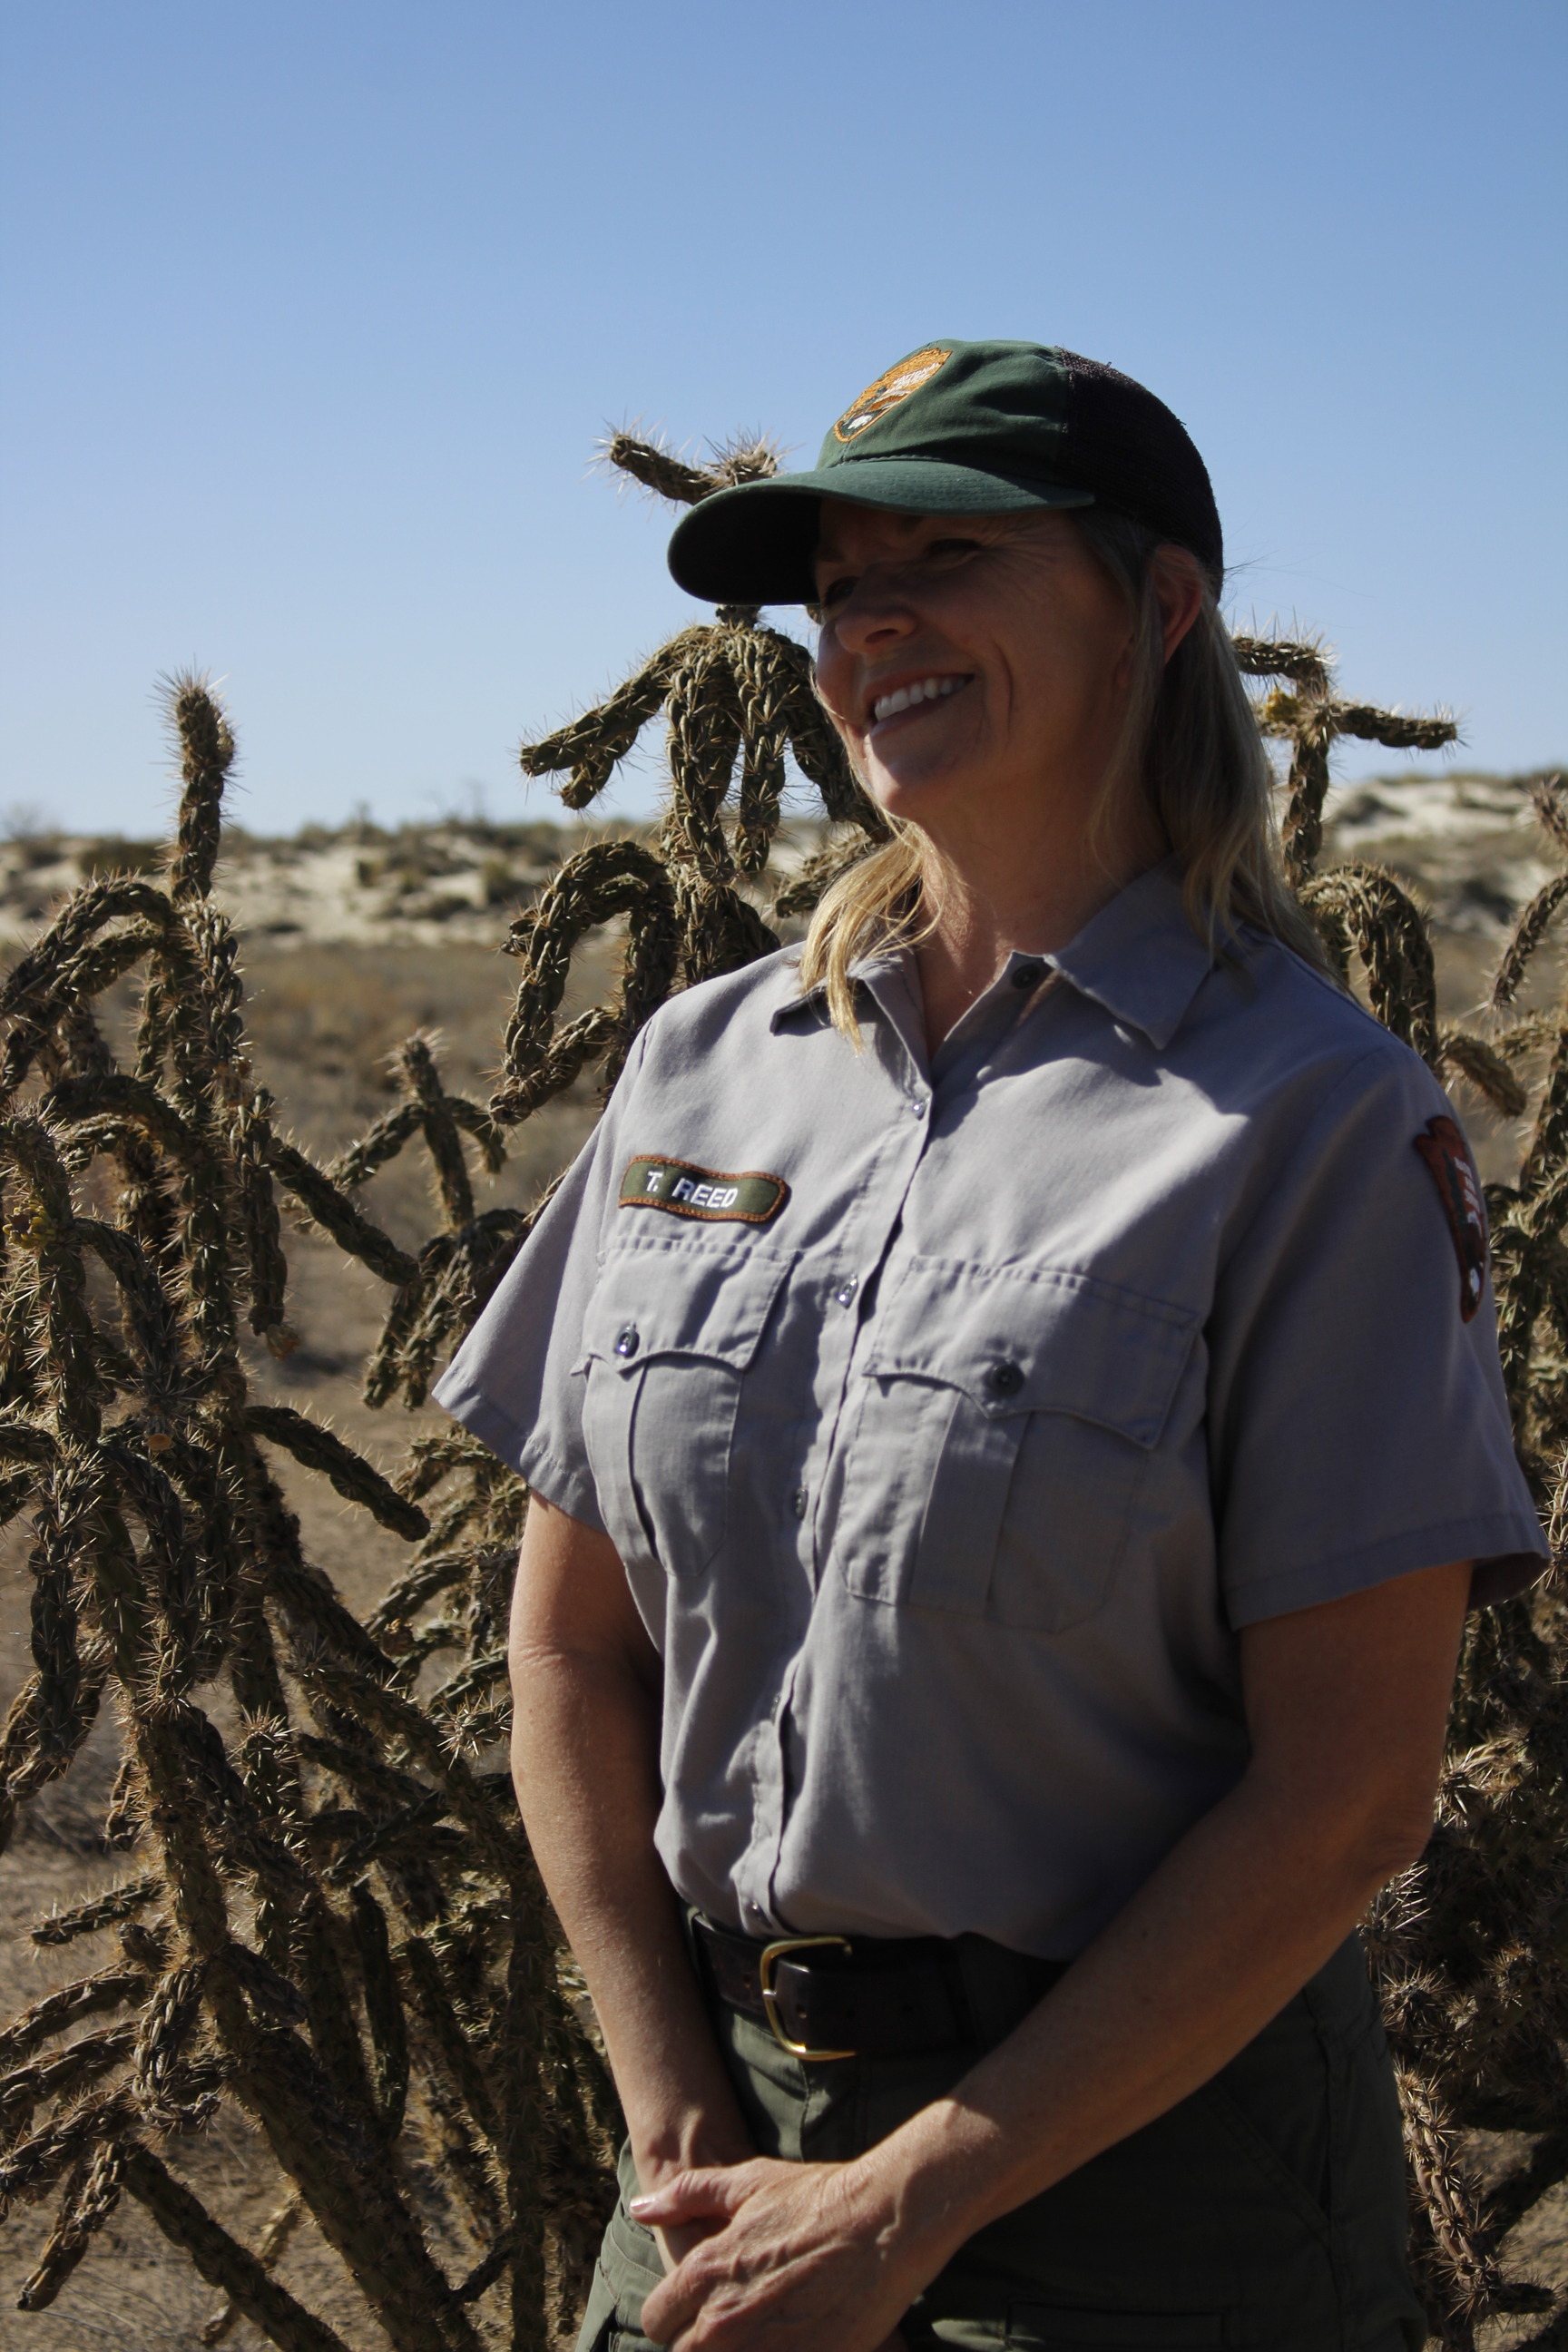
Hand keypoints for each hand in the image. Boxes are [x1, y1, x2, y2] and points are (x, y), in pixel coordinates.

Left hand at [632, 2157, 919, 2351]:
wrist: (884, 2223)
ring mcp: (761, 2351)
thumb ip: (688, 2195)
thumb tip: (641, 2207)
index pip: (655, 2320)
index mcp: (704, 2273)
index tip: (700, 2309)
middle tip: (739, 2325)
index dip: (675, 2315)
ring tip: (764, 2335)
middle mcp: (723, 2321)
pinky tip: (792, 2342)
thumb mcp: (749, 2182)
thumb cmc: (818, 2197)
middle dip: (702, 2343)